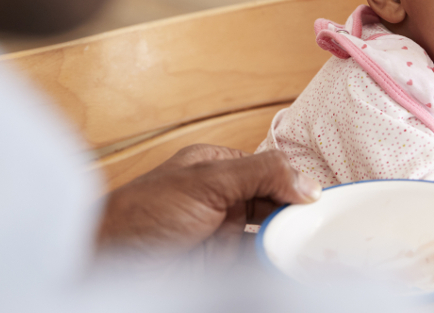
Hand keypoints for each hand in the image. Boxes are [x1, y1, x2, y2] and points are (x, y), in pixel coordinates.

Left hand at [98, 144, 320, 258]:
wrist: (108, 265)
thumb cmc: (140, 215)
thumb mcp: (206, 181)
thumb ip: (260, 174)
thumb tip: (307, 182)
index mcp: (217, 167)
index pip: (271, 170)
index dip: (298, 184)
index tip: (324, 200)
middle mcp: (222, 198)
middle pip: (275, 203)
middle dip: (298, 214)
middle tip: (325, 226)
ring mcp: (222, 234)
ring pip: (269, 235)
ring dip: (290, 240)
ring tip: (316, 248)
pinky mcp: (220, 267)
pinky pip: (257, 263)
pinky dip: (276, 264)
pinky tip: (293, 265)